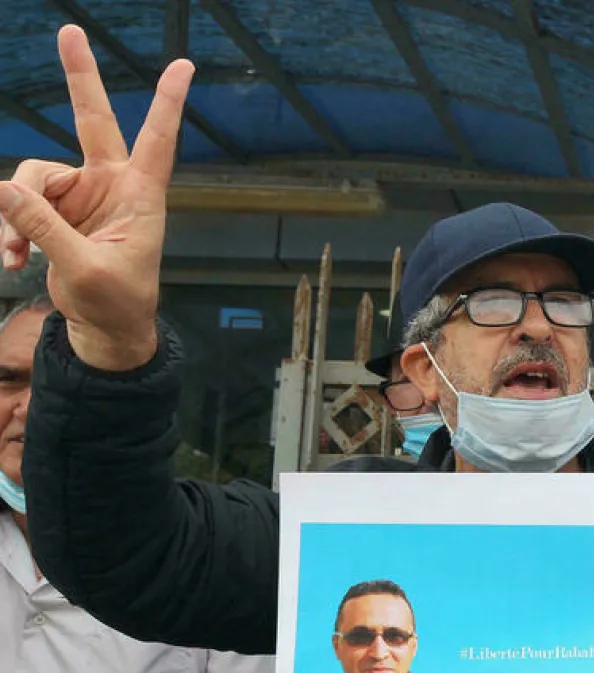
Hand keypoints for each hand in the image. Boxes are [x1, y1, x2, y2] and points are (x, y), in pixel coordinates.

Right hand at [0, 25, 193, 370]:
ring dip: (15, 213)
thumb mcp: (84, 270)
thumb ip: (46, 229)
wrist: (105, 329)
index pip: (157, 141)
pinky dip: (10, 228)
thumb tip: (6, 190)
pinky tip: (11, 259)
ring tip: (13, 254)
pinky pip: (19, 202)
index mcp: (140, 196)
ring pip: (33, 176)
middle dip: (80, 76)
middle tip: (70, 31)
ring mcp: (80, 195)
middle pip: (92, 120)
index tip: (184, 66)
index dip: (167, 103)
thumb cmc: (117, 302)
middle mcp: (111, 185)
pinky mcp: (53, 210)